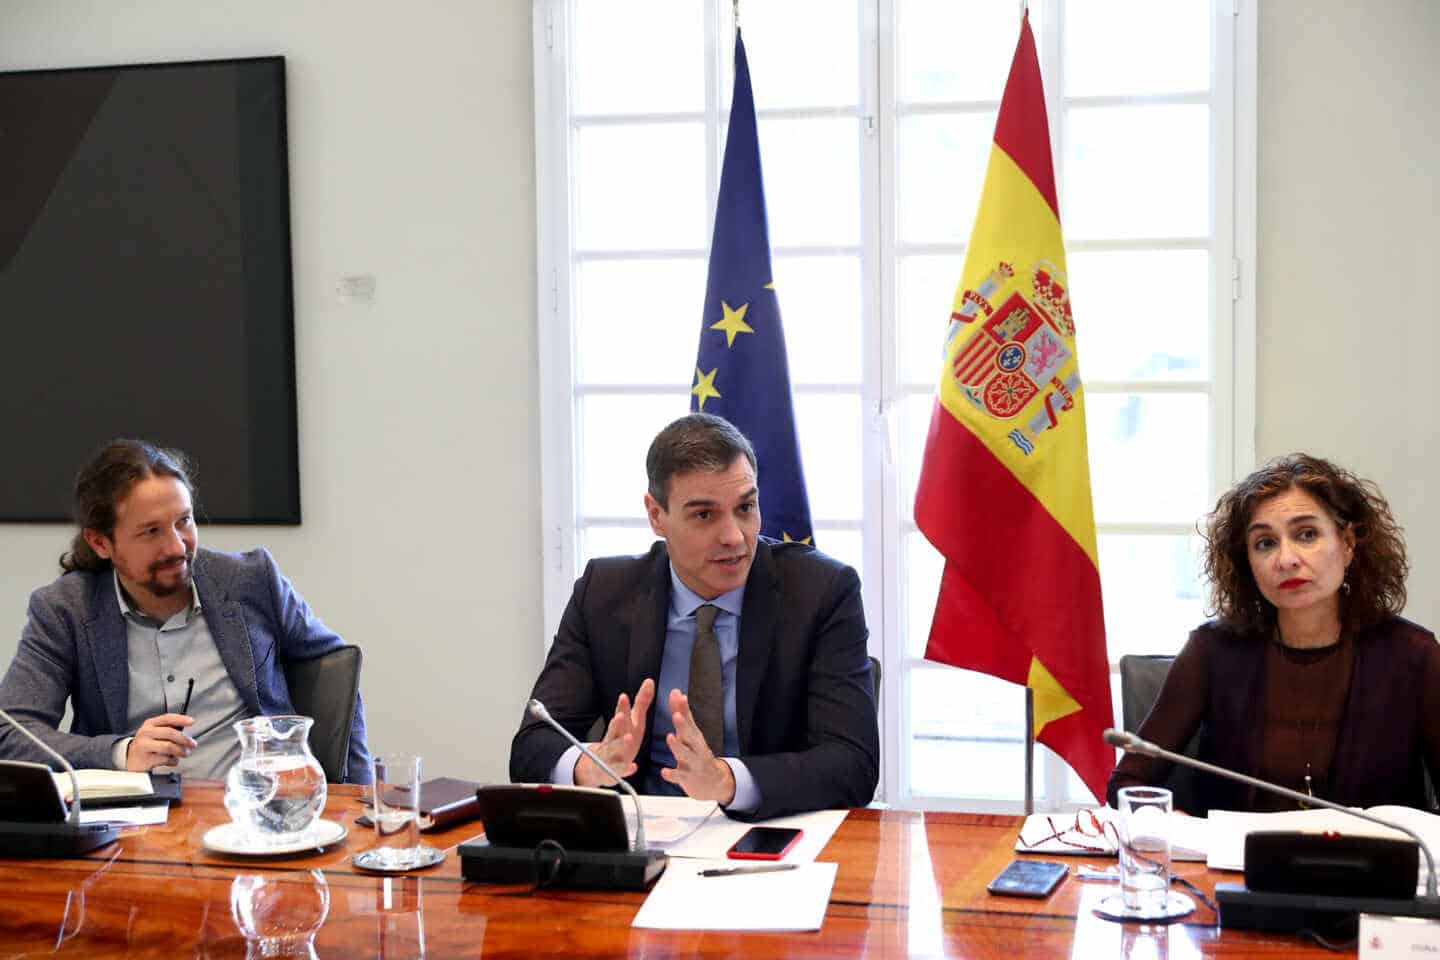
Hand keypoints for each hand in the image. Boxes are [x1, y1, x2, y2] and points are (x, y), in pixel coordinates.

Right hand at [125, 713, 195, 770]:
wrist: (130, 758)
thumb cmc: (147, 744)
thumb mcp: (154, 732)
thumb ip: (168, 728)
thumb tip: (186, 730)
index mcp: (150, 724)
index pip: (167, 718)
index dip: (181, 719)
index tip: (192, 722)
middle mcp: (146, 733)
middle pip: (170, 733)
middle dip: (185, 739)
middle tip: (192, 744)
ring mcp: (144, 746)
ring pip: (169, 746)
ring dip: (181, 751)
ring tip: (184, 753)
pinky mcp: (145, 759)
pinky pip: (165, 759)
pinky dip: (173, 760)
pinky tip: (173, 760)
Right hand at [574, 679, 654, 787]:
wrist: (598, 765)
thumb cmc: (621, 739)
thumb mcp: (633, 720)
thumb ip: (642, 702)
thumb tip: (650, 681)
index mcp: (621, 726)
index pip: (620, 714)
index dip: (622, 706)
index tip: (624, 697)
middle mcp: (614, 738)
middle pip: (614, 730)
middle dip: (618, 722)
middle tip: (622, 715)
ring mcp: (612, 754)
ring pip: (614, 748)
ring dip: (621, 743)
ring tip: (628, 738)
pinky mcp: (613, 771)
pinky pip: (619, 770)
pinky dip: (625, 769)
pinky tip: (633, 767)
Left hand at [660, 689, 735, 804]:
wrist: (713, 781)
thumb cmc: (697, 753)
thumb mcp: (691, 733)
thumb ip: (682, 713)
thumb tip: (676, 692)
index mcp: (693, 735)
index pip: (688, 719)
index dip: (683, 708)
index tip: (678, 696)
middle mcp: (694, 747)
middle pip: (689, 735)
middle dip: (683, 724)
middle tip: (676, 714)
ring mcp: (692, 763)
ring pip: (685, 754)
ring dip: (677, 746)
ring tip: (670, 737)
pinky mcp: (687, 778)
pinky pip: (679, 776)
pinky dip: (672, 774)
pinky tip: (664, 772)